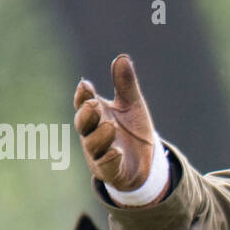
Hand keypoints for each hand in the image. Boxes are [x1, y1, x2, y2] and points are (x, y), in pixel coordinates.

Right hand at [73, 54, 161, 193]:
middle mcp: (92, 134)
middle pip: (83, 124)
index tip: (85, 85)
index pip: (84, 103)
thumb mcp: (132, 106)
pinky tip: (117, 152)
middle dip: (86, 115)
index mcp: (96, 116)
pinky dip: (110, 159)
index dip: (83, 96)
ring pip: (93, 146)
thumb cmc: (132, 131)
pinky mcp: (111, 171)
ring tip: (110, 126)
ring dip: (100, 136)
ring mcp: (99, 154)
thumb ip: (125, 85)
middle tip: (93, 104)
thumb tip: (122, 57)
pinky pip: (107, 166)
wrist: (146, 163)